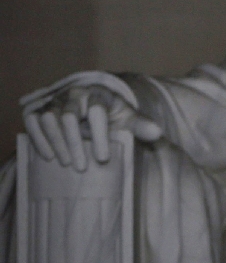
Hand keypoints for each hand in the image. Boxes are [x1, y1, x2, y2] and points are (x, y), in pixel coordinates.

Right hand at [24, 83, 161, 169]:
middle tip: (81, 167)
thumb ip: (141, 125)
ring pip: (49, 117)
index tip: (103, 158)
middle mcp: (73, 95)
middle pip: (69, 116)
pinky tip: (48, 157)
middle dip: (75, 143)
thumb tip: (157, 132)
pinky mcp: (40, 109)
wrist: (92, 109)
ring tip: (65, 163)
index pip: (96, 111)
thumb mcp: (128, 119)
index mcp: (97, 94)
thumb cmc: (113, 117)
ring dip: (56, 141)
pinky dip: (37, 137)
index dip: (99, 135)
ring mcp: (55, 101)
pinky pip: (32, 119)